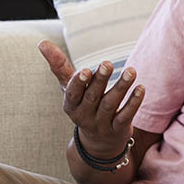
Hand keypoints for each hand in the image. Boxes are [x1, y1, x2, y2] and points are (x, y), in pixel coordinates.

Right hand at [38, 40, 144, 158]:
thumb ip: (59, 66)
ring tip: (131, 71)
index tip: (86, 70)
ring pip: (110, 105)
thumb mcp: (69, 87)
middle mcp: (84, 116)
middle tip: (108, 63)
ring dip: (121, 87)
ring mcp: (101, 124)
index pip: (72, 94)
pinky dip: (133, 103)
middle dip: (100, 80)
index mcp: (70, 105)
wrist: (99, 141)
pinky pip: (125, 116)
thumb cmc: (83, 104)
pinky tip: (141, 88)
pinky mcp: (118, 130)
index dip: (78, 83)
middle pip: (92, 97)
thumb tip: (42, 42)